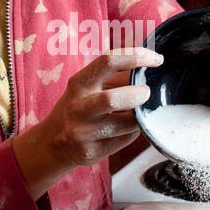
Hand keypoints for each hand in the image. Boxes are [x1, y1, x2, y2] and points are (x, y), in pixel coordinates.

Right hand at [11, 46, 161, 198]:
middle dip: (138, 94)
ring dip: (139, 116)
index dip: (136, 57)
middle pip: (112, 99)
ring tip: (138, 112)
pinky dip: (133, 131)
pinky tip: (127, 129)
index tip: (156, 60)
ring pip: (127, 124)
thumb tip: (150, 68)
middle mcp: (78, 107)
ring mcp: (83, 132)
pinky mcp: (92, 152)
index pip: (108, 61)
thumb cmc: (79, 108)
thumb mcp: (87, 87)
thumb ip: (115, 77)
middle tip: (147, 92)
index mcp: (79, 84)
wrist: (53, 143)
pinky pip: (126, 139)